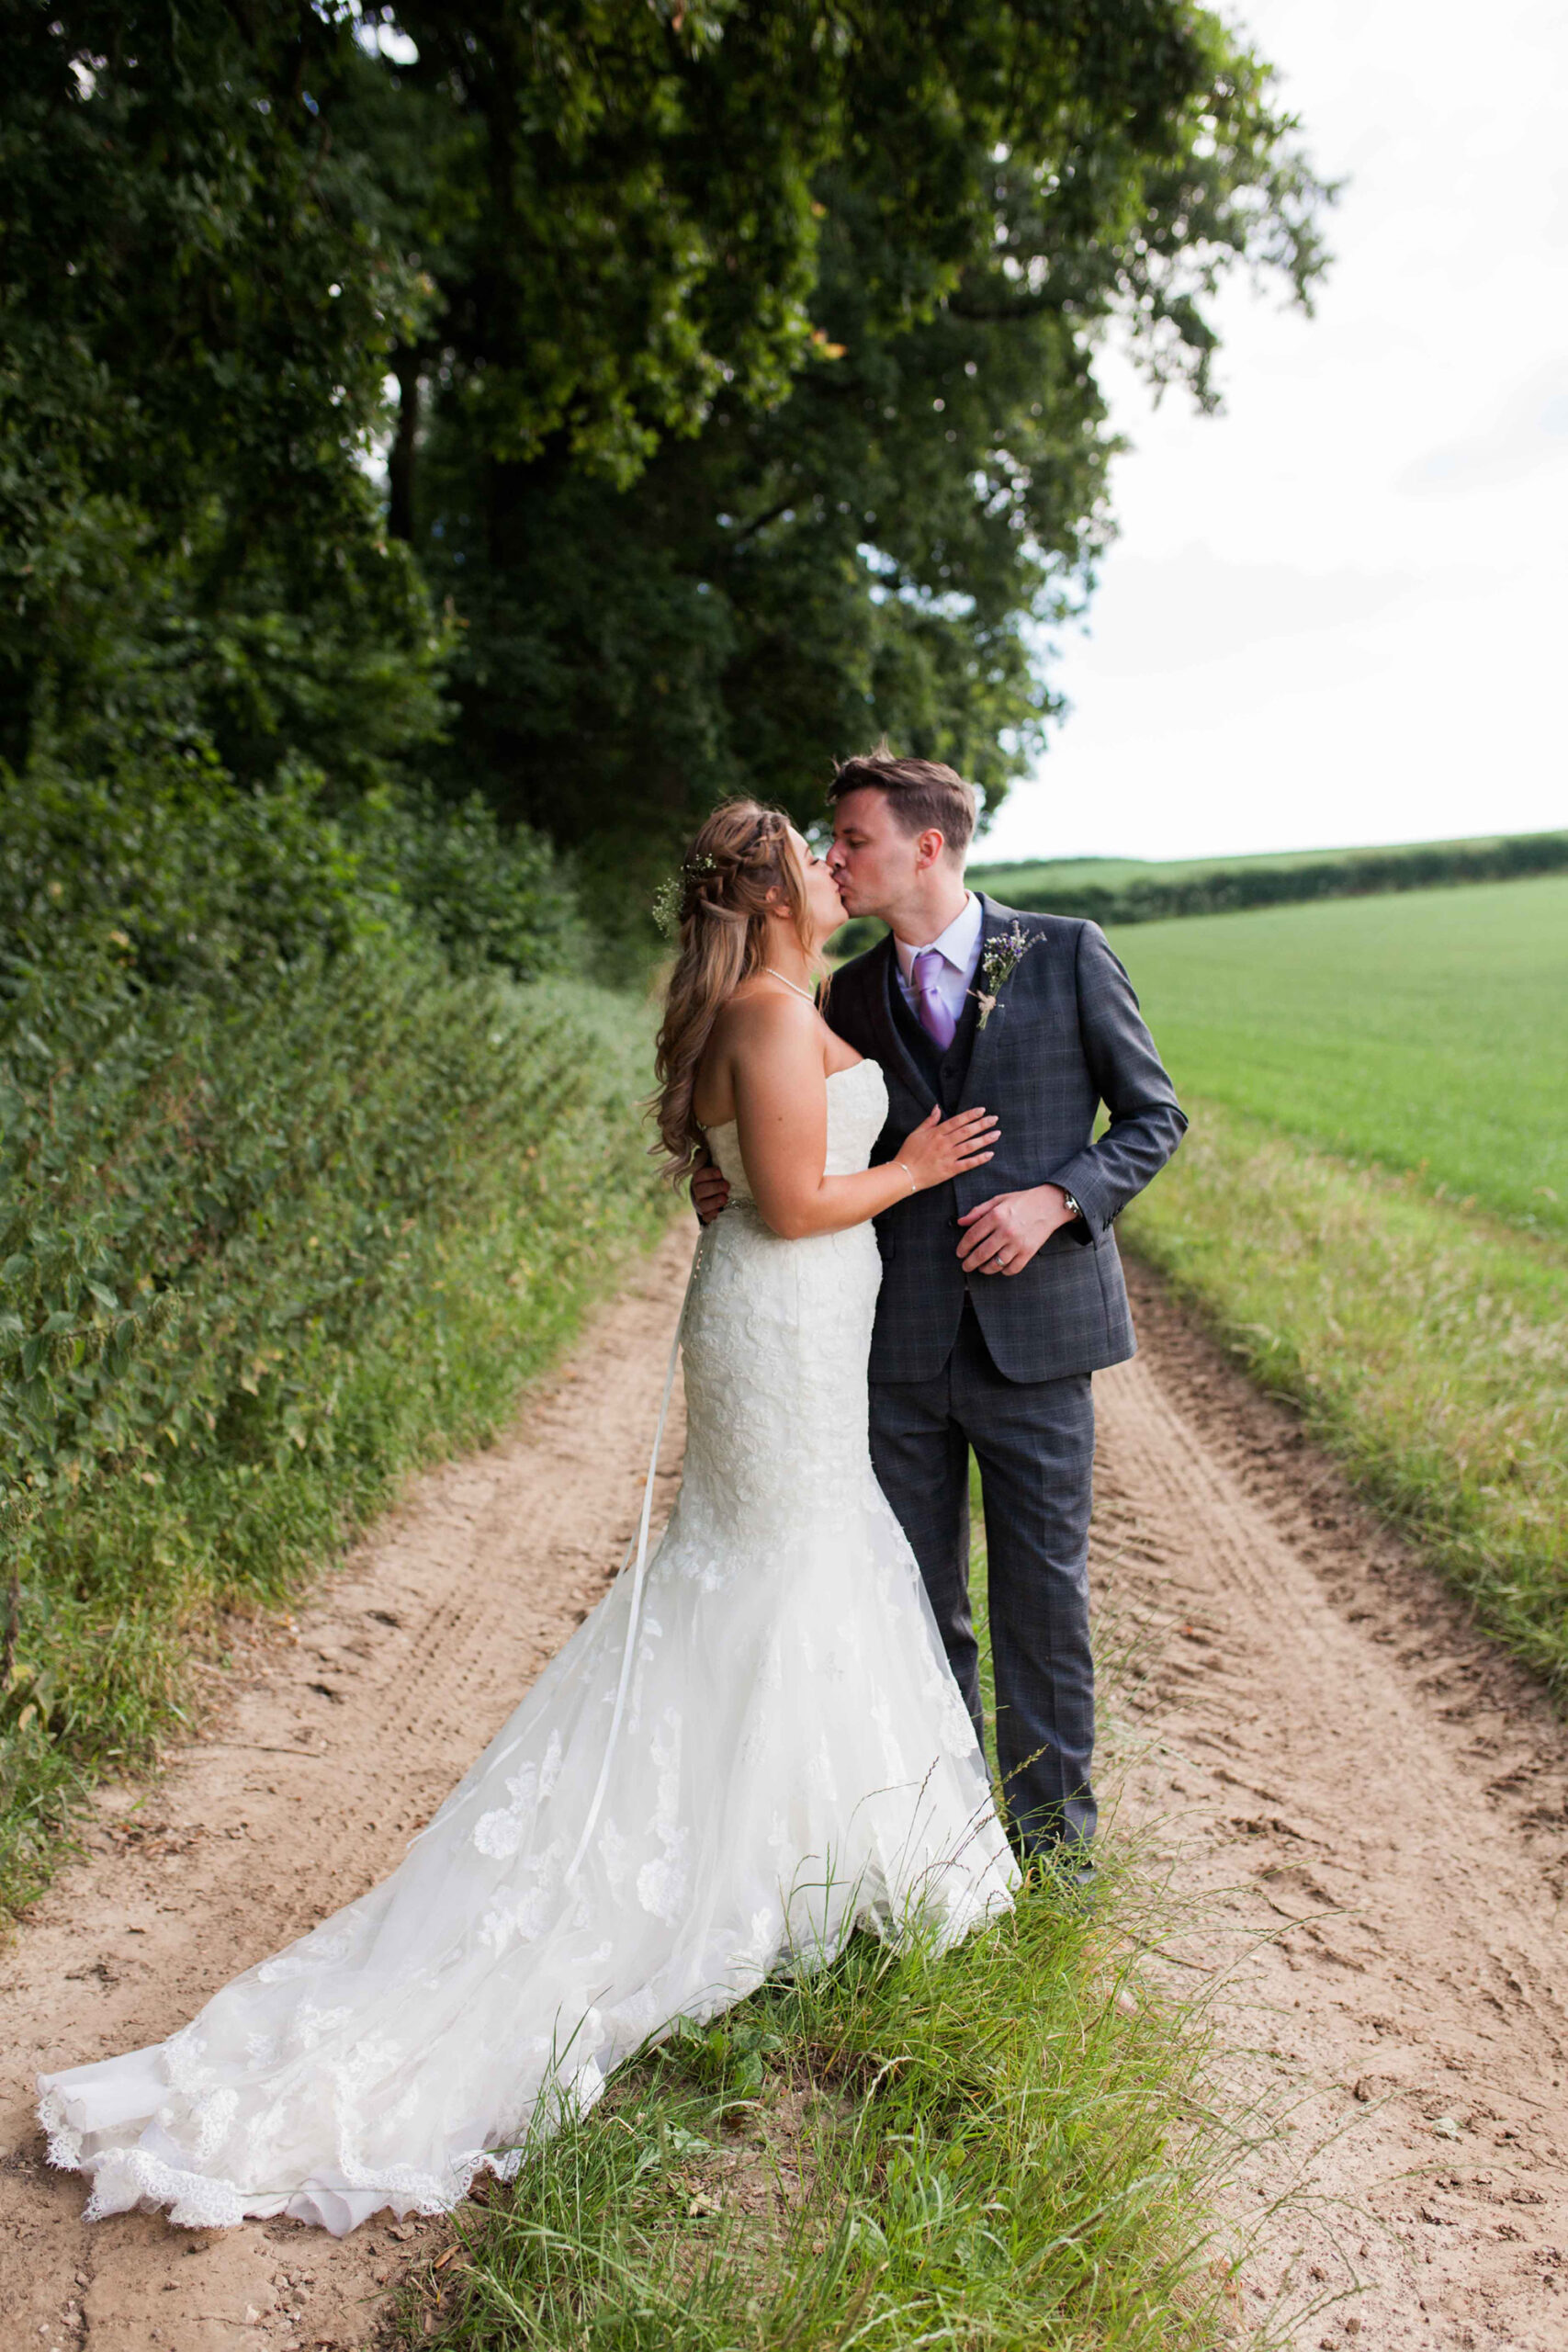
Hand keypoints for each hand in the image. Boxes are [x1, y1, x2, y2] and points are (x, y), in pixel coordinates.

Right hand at [691, 1160, 730, 1223]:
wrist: (716, 1195)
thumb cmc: (717, 1178)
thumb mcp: (714, 1166)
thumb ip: (708, 1158)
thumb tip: (700, 1150)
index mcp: (699, 1178)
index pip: (700, 1175)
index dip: (709, 1174)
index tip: (719, 1173)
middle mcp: (698, 1191)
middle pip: (701, 1190)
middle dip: (715, 1187)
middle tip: (727, 1186)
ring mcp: (701, 1204)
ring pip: (703, 1204)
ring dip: (714, 1201)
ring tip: (725, 1198)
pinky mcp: (706, 1215)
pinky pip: (706, 1217)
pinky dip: (712, 1215)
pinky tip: (719, 1212)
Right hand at [896, 1105, 999, 1193]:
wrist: (905, 1174)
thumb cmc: (909, 1153)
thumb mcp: (916, 1133)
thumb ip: (929, 1121)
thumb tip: (937, 1107)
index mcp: (936, 1133)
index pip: (957, 1121)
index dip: (970, 1115)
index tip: (982, 1110)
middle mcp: (944, 1144)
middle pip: (966, 1131)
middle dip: (982, 1124)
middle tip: (994, 1119)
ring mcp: (948, 1157)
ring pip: (970, 1146)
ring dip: (984, 1139)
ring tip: (996, 1134)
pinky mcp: (950, 1170)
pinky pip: (967, 1164)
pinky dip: (979, 1159)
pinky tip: (990, 1154)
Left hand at [957, 1183, 1076, 1276]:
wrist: (1049, 1205)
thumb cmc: (1022, 1201)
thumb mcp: (998, 1200)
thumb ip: (978, 1211)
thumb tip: (960, 1222)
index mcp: (996, 1216)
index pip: (972, 1236)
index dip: (963, 1247)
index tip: (959, 1253)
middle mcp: (1006, 1231)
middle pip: (981, 1253)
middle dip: (970, 1263)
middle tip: (965, 1266)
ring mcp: (1018, 1243)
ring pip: (996, 1264)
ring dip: (985, 1269)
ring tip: (981, 1268)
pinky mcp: (1028, 1252)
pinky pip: (1012, 1268)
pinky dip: (1004, 1271)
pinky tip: (1000, 1267)